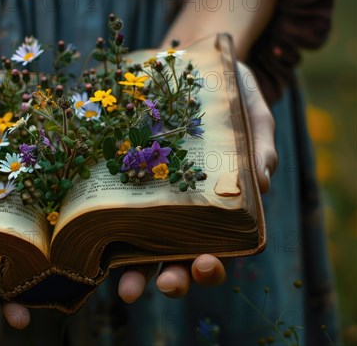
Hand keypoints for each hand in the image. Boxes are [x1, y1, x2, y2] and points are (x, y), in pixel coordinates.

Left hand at [117, 62, 277, 302]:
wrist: (190, 69)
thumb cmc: (229, 99)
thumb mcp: (253, 117)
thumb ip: (261, 148)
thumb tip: (264, 184)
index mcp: (216, 210)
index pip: (217, 250)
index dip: (211, 266)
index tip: (206, 264)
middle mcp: (179, 215)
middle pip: (174, 259)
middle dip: (170, 279)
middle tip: (161, 284)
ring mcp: (146, 202)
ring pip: (138, 249)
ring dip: (131, 273)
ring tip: (126, 288)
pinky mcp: (119, 182)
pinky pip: (108, 211)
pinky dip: (101, 230)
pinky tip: (91, 237)